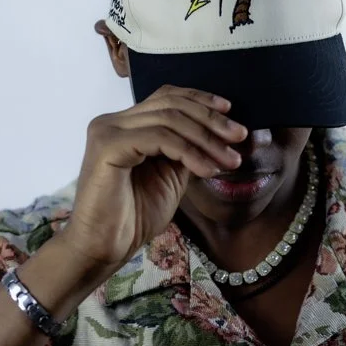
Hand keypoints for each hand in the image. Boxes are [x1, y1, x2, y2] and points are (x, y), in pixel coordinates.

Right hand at [61, 85, 247, 271]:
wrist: (104, 248)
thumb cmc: (134, 217)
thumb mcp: (171, 176)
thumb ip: (186, 150)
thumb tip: (220, 134)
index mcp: (126, 125)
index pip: (167, 97)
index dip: (201, 100)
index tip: (232, 113)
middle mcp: (113, 122)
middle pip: (171, 104)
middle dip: (211, 119)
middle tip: (240, 137)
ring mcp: (108, 130)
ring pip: (169, 119)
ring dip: (207, 139)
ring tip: (231, 160)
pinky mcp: (108, 146)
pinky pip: (159, 138)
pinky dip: (189, 152)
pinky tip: (208, 170)